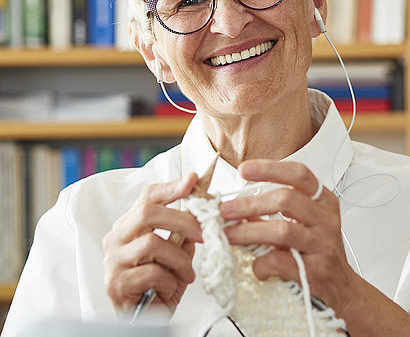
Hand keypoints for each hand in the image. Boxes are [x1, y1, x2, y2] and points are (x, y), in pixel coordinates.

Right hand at [102, 173, 202, 315]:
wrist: (143, 321)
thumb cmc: (158, 285)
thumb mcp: (176, 255)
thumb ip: (184, 235)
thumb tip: (204, 213)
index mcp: (130, 226)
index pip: (147, 197)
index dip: (171, 187)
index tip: (193, 181)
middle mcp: (116, 238)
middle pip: (147, 214)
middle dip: (183, 221)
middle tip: (204, 234)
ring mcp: (113, 260)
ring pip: (152, 243)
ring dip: (179, 259)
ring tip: (187, 274)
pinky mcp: (116, 284)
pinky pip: (152, 273)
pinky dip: (169, 281)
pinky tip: (170, 289)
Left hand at [220, 160, 357, 316]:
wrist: (341, 288)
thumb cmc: (316, 251)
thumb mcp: (302, 224)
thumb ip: (273, 212)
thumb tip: (234, 206)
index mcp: (323, 201)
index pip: (299, 175)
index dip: (270, 169)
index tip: (244, 170)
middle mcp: (326, 219)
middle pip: (286, 200)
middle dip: (250, 204)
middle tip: (225, 210)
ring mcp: (322, 244)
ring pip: (282, 230)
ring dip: (249, 232)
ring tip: (229, 235)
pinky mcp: (315, 271)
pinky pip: (280, 261)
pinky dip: (260, 264)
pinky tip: (257, 266)